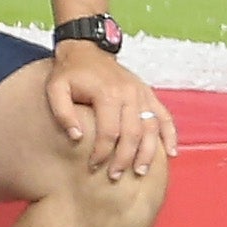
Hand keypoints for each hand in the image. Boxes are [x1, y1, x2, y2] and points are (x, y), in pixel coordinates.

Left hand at [46, 38, 170, 184]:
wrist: (86, 50)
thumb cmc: (69, 73)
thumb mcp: (55, 89)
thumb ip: (62, 113)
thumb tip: (77, 137)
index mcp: (107, 94)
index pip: (109, 131)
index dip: (102, 152)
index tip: (93, 166)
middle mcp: (129, 94)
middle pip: (133, 133)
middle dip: (125, 158)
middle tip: (115, 176)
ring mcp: (142, 94)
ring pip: (152, 128)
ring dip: (149, 152)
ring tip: (141, 172)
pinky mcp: (148, 94)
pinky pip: (164, 116)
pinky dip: (170, 134)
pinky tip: (171, 153)